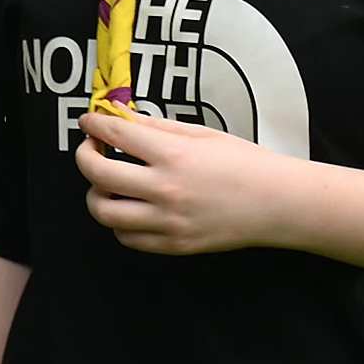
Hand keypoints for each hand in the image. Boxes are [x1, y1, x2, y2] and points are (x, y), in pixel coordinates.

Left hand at [75, 100, 300, 255]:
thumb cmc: (246, 164)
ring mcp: (167, 221)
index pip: (116, 135)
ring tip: (109, 183)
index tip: (88, 122)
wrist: (279, 203)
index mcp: (174, 155)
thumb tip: (122, 118)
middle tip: (90, 150)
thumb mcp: (203, 135)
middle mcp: (166, 189)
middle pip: (97, 174)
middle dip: (84, 157)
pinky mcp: (172, 244)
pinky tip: (130, 207)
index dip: (94, 125)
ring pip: (103, 211)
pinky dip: (120, 221)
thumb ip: (158, 128)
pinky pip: (126, 237)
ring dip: (97, 193)